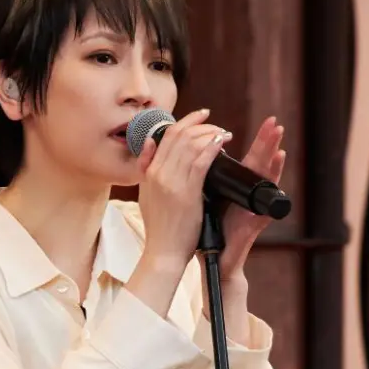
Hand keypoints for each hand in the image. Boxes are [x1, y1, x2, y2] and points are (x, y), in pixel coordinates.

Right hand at [126, 108, 231, 315]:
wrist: (163, 252)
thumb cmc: (160, 227)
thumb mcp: (146, 193)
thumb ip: (146, 166)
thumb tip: (150, 141)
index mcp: (150, 172)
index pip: (167, 136)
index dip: (186, 121)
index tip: (202, 116)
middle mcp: (158, 174)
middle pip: (179, 136)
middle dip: (200, 124)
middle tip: (216, 124)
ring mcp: (172, 183)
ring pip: (191, 145)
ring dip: (210, 134)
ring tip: (223, 134)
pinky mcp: (187, 193)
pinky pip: (200, 162)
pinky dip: (211, 148)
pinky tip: (221, 144)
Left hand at [218, 116, 285, 277]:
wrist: (214, 258)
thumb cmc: (209, 227)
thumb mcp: (205, 196)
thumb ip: (206, 176)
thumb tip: (198, 152)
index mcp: (236, 185)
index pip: (251, 157)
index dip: (259, 140)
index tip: (268, 121)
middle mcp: (247, 194)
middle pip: (260, 164)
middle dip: (269, 144)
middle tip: (276, 124)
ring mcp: (253, 209)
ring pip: (265, 184)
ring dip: (273, 166)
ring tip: (279, 148)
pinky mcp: (252, 225)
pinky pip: (264, 210)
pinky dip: (268, 199)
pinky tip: (275, 188)